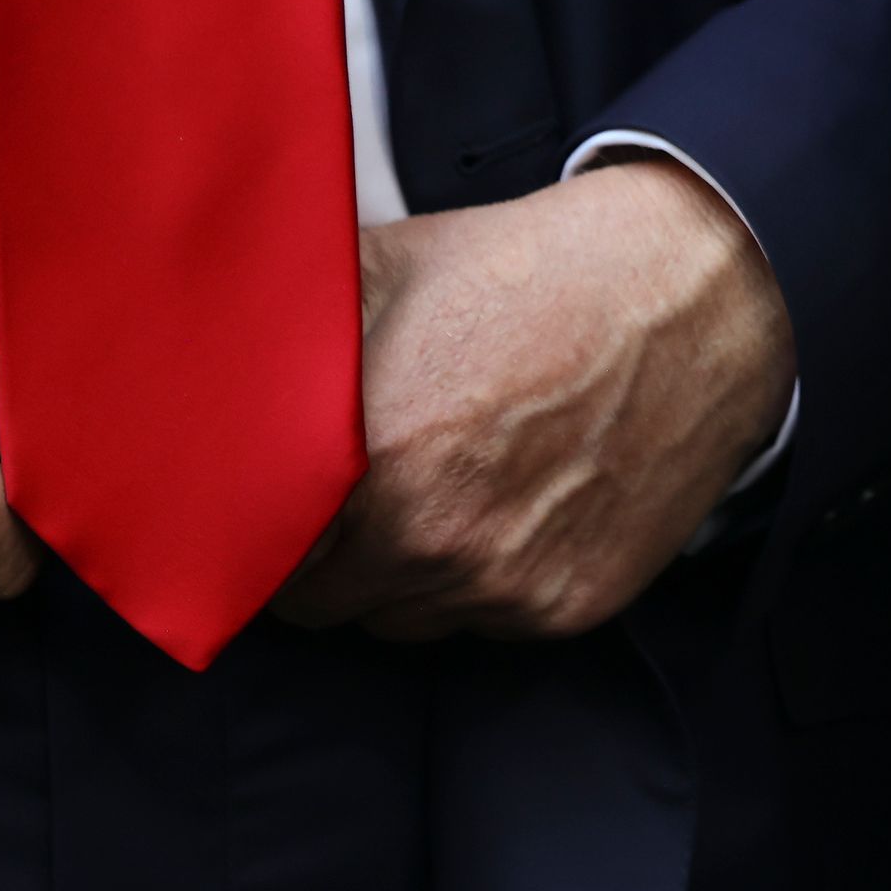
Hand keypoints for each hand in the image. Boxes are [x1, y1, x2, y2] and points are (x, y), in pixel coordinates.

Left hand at [269, 159, 795, 641]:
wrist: (691, 293)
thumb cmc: (533, 270)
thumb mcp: (387, 267)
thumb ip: (286, 329)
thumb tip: (199, 345)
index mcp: (367, 456)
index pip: (252, 553)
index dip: (249, 527)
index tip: (263, 499)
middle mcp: (429, 537)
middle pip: (319, 603)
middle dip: (320, 556)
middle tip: (350, 493)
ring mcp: (501, 581)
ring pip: (397, 621)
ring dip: (396, 575)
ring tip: (436, 487)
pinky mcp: (566, 605)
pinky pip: (480, 624)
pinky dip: (476, 580)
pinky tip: (505, 500)